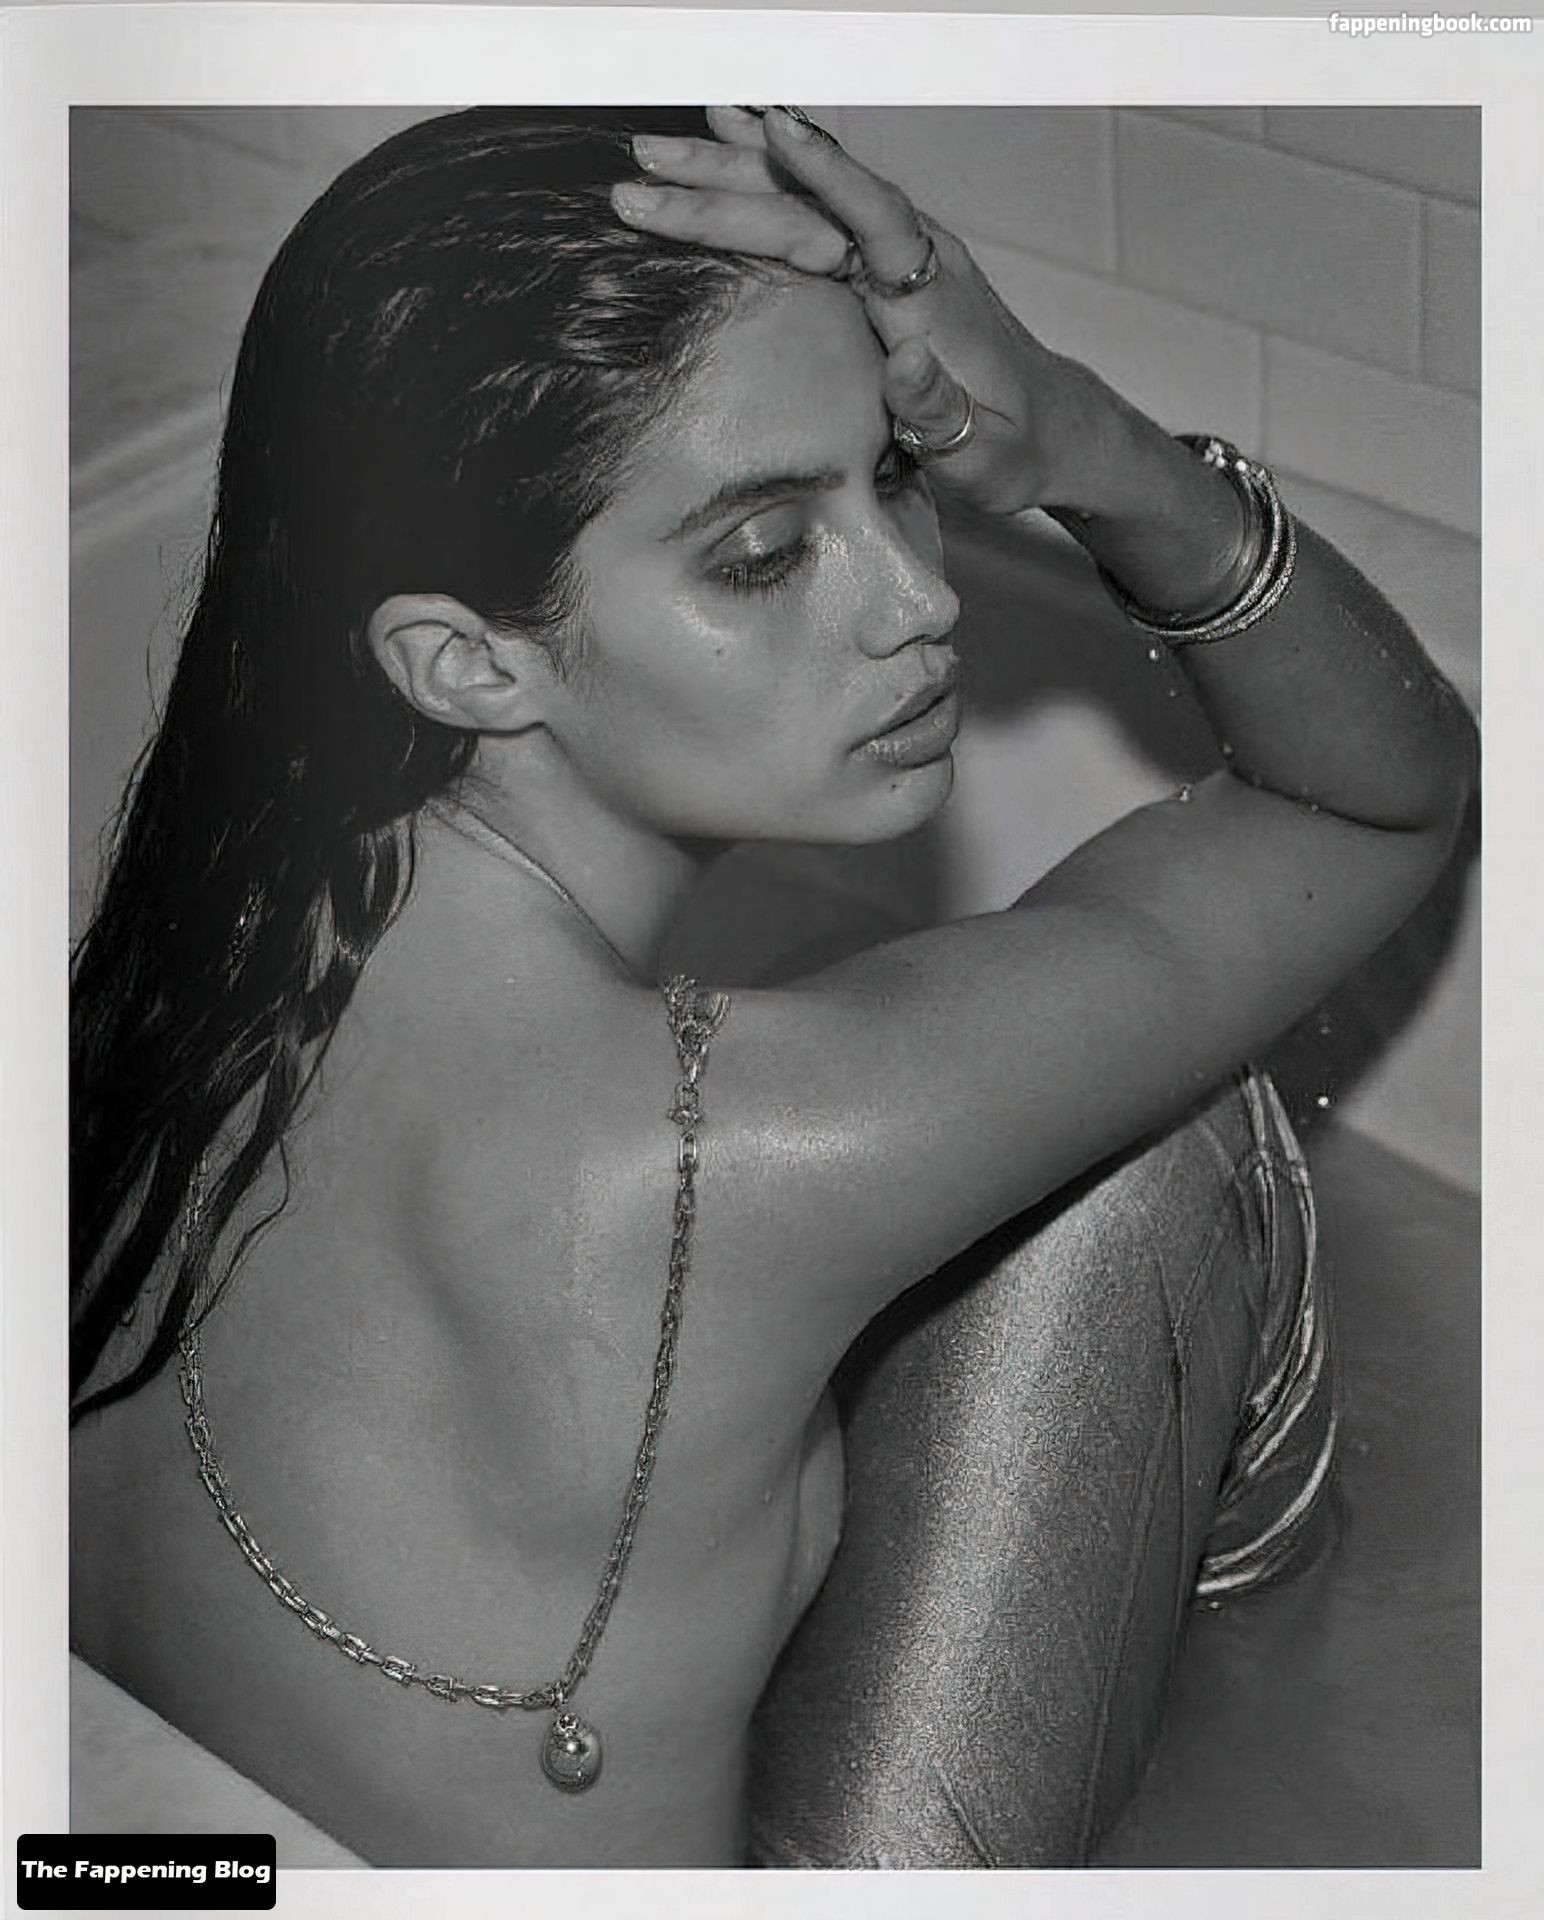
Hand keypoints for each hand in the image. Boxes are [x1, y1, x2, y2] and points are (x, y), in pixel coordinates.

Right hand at [610, 106, 1126, 520]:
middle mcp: (910, 258)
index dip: (824, 174)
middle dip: (725, 183)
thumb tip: (906, 363)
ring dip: (730, 172)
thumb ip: (940, 412)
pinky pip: (815, 211)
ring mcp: (894, 257)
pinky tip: (731, 145)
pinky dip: (769, 176)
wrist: (1049, 427)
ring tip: (659, 151)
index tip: (774, 130)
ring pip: (804, 199)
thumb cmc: (1011, 445)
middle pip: (812, 203)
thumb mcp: (982, 452)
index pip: (873, 217)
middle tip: (644, 172)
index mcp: (930, 295)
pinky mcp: (880, 267)